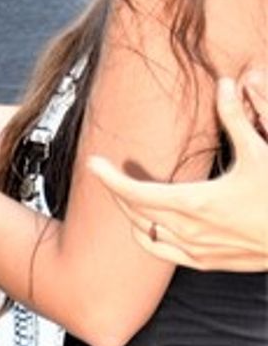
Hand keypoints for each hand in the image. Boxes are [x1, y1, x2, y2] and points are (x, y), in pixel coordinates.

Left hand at [89, 71, 267, 270]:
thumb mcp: (262, 151)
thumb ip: (238, 117)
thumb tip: (227, 83)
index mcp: (195, 202)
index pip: (136, 192)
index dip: (110, 178)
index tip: (94, 164)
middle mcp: (189, 230)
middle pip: (134, 212)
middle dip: (118, 192)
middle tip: (110, 172)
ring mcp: (196, 250)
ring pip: (145, 235)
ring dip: (132, 215)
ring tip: (129, 196)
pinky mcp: (206, 263)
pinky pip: (163, 253)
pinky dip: (149, 238)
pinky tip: (150, 226)